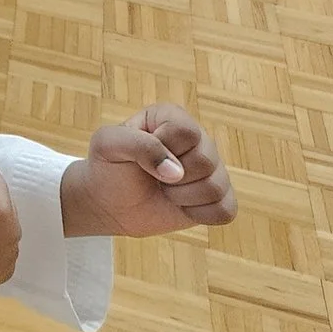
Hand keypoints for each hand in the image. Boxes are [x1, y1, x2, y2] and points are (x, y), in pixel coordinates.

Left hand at [61, 105, 235, 238]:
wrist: (110, 202)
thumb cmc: (109, 167)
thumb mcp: (107, 145)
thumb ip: (138, 145)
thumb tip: (176, 173)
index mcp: (173, 117)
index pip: (186, 132)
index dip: (162, 148)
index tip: (140, 155)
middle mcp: (200, 140)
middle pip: (205, 161)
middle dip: (170, 177)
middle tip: (152, 176)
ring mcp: (213, 169)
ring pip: (215, 188)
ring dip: (180, 197)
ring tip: (163, 189)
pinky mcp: (219, 198)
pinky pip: (225, 211)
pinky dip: (197, 214)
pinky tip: (179, 206)